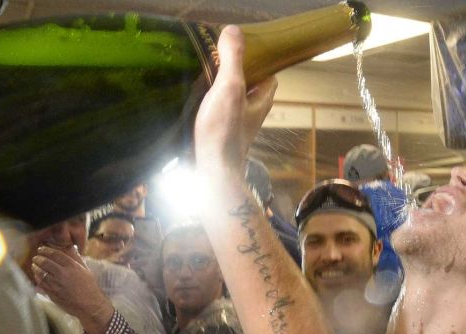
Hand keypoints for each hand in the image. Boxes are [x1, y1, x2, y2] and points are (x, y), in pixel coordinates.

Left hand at [32, 245, 114, 333]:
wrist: (89, 304)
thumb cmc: (89, 287)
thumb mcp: (85, 270)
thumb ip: (76, 259)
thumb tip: (69, 248)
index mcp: (73, 266)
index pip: (56, 254)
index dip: (46, 250)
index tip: (42, 249)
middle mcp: (64, 273)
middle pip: (46, 262)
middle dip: (38, 258)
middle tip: (36, 257)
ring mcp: (57, 284)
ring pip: (41, 272)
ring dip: (35, 267)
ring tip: (34, 265)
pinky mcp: (52, 293)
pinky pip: (40, 283)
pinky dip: (37, 277)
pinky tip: (37, 275)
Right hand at [194, 25, 276, 173]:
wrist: (211, 171)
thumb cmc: (224, 130)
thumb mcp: (230, 87)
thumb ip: (233, 60)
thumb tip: (234, 30)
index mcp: (261, 102)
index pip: (270, 79)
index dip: (262, 64)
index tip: (245, 53)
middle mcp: (252, 116)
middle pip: (251, 90)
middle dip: (239, 76)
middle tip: (219, 62)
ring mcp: (237, 128)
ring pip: (234, 103)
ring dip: (222, 91)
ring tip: (204, 77)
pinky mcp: (221, 137)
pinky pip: (219, 116)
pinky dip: (211, 106)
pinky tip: (195, 101)